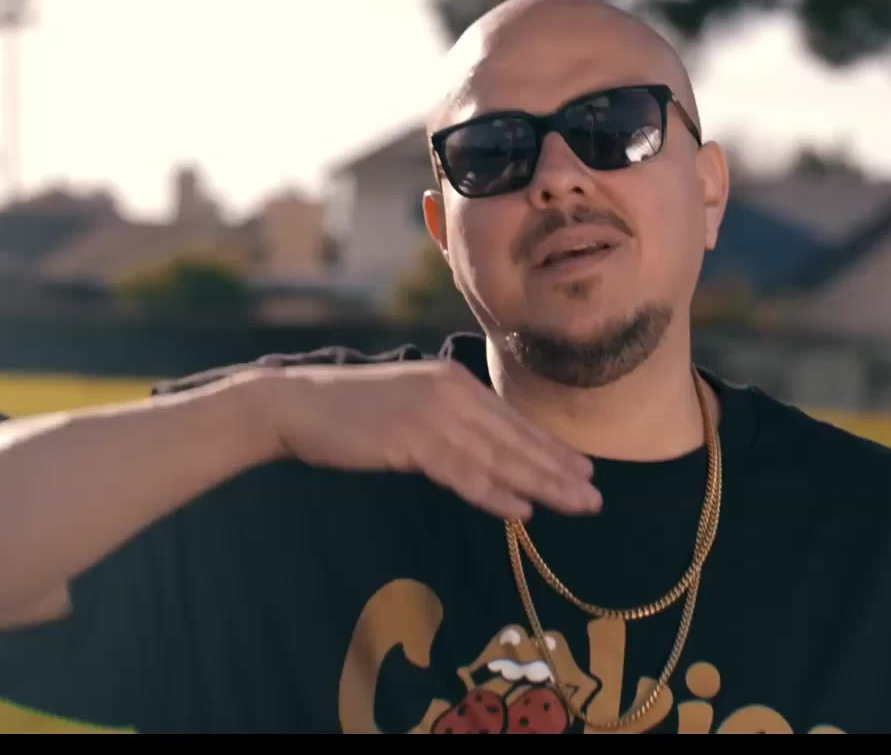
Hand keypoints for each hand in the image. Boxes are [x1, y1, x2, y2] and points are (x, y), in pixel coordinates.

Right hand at [246, 359, 601, 521]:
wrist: (295, 405)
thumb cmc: (349, 412)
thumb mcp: (408, 405)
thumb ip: (446, 421)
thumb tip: (482, 450)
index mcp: (453, 381)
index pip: (512, 421)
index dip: (550, 448)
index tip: (584, 470)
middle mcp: (450, 392)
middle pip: (514, 440)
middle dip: (559, 470)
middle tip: (595, 496)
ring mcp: (431, 414)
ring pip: (498, 458)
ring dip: (542, 484)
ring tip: (576, 505)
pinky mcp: (409, 439)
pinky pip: (462, 473)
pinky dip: (496, 493)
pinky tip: (524, 509)